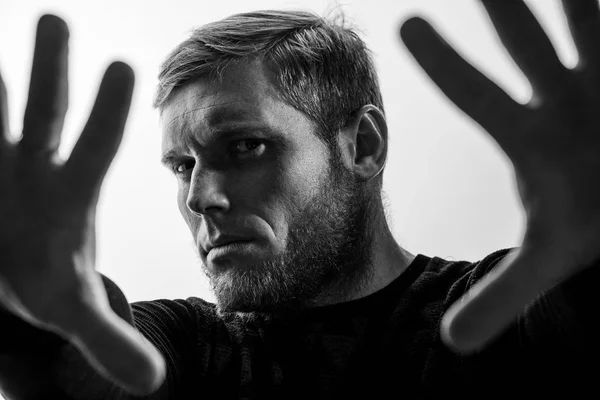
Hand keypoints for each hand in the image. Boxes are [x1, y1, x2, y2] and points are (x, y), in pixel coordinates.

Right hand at [0, 15, 164, 393]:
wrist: (3, 266)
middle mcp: (32, 166)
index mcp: (69, 194)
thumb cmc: (40, 277)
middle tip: (59, 19)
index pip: (93, 150)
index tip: (123, 67)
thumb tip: (154, 384)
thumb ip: (108, 339)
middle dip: (49, 70)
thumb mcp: (70, 309)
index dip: (106, 114)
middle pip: (43, 113)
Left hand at [400, 0, 599, 351]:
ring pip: (586, 23)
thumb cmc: (592, 220)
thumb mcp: (551, 259)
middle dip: (506, 10)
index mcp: (530, 136)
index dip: (447, 66)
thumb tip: (451, 343)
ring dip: (575, 1)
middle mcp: (562, 95)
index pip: (478, 97)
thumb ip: (501, 295)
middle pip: (527, 44)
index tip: (407, 25)